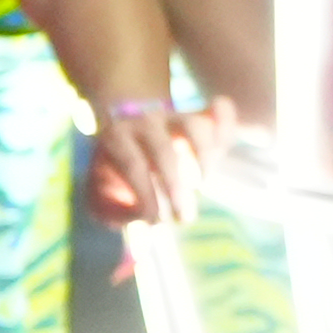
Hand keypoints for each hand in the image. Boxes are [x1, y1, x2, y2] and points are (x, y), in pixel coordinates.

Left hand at [88, 93, 220, 225]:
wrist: (124, 139)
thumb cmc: (113, 179)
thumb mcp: (101, 198)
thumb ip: (115, 211)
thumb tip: (147, 216)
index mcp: (115, 138)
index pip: (133, 165)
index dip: (147, 194)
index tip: (157, 221)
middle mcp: (144, 122)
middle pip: (164, 150)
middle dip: (175, 187)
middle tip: (184, 218)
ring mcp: (173, 116)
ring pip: (194, 126)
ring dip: (204, 157)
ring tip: (202, 184)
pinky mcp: (198, 115)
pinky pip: (220, 111)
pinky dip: (228, 123)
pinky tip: (230, 145)